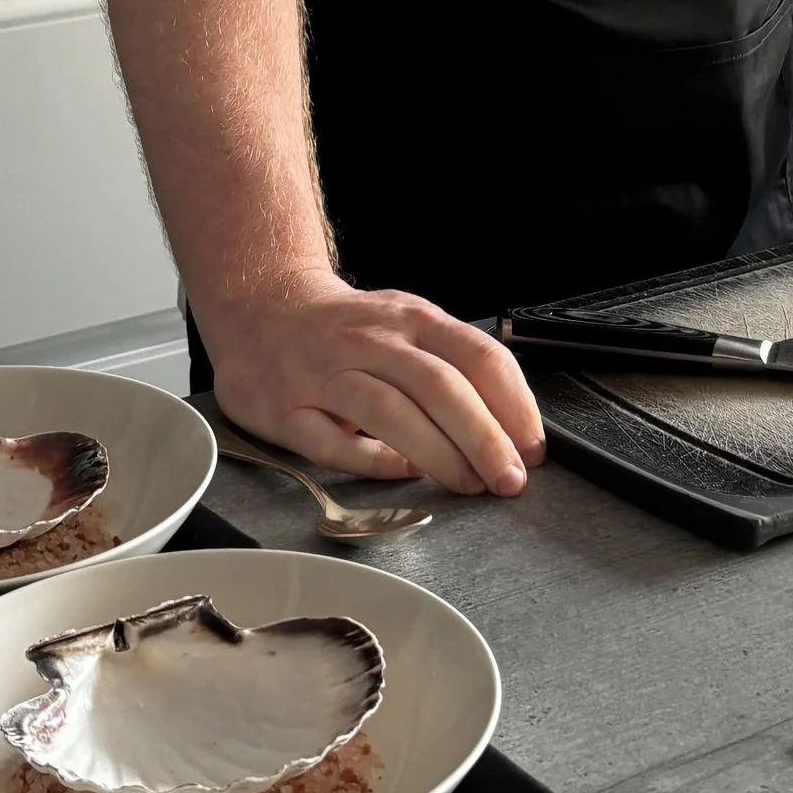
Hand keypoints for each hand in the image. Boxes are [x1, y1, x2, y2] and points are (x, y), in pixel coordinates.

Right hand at [200, 273, 545, 495]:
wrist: (259, 306)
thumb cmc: (345, 329)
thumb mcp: (406, 325)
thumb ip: (454, 367)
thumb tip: (513, 429)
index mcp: (411, 319)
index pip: (476, 356)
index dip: (513, 406)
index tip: (532, 448)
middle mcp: (372, 342)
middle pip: (440, 386)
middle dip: (484, 438)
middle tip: (509, 479)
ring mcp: (326, 374)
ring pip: (390, 412)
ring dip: (439, 454)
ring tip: (469, 485)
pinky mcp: (286, 409)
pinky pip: (333, 443)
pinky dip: (373, 462)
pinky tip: (402, 474)